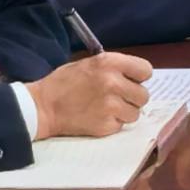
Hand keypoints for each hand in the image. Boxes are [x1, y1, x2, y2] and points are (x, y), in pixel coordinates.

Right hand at [33, 51, 155, 140]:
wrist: (43, 107)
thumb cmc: (63, 83)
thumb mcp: (89, 63)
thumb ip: (114, 68)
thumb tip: (134, 77)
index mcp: (110, 63)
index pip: (145, 70)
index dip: (139, 77)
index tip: (131, 81)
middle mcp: (113, 83)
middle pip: (144, 95)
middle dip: (133, 97)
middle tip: (118, 98)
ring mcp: (111, 106)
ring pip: (135, 113)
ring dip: (124, 112)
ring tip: (107, 109)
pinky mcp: (106, 125)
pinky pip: (121, 126)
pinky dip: (113, 124)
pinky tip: (98, 117)